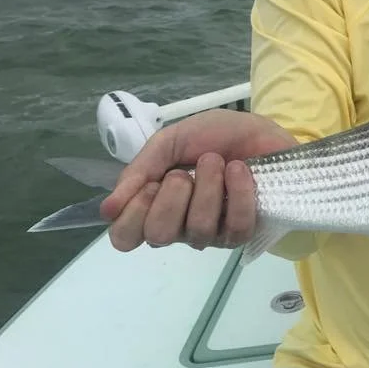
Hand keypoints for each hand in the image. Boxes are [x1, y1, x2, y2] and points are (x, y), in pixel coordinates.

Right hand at [99, 108, 296, 252]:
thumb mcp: (171, 141)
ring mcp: (212, 233)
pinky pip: (235, 227)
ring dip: (208, 187)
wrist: (262, 130)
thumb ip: (139, 171)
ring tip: (217, 162)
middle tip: (184, 173)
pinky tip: (239, 171)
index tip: (152, 184)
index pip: (125, 236)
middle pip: (158, 236)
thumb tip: (106, 210)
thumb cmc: (216, 136)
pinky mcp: (243, 231)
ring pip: (197, 230)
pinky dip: (237, 193)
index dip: (133, 213)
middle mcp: (179, 226)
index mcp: (154, 206)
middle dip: (172, 197)